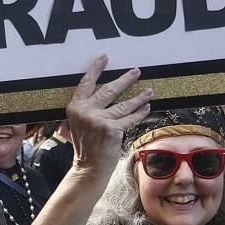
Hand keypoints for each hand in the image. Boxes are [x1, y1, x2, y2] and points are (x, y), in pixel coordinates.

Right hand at [66, 55, 152, 176]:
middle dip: (125, 79)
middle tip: (136, 71)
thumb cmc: (86, 147)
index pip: (86, 83)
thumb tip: (99, 93)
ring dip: (139, 97)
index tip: (104, 57)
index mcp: (75, 107)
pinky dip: (140, 112)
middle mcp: (85, 111)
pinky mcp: (112, 129)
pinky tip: (147, 107)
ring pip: (123, 104)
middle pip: (108, 89)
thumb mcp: (77, 125)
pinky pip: (130, 118)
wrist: (89, 167)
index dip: (96, 68)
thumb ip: (84, 110)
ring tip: (149, 91)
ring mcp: (99, 120)